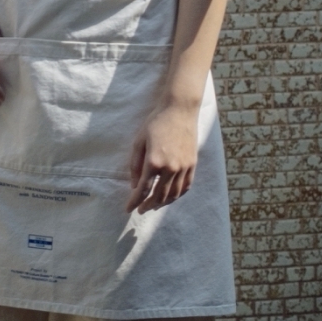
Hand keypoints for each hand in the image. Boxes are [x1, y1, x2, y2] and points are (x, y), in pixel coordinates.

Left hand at [127, 98, 199, 212]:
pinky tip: (170, 197)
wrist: (179, 110)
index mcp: (154, 162)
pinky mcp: (192, 165)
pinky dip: (177, 195)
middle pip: (159, 196)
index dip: (135, 201)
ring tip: (154, 205)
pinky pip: (185, 187)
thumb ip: (135, 165)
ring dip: (163, 203)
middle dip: (148, 205)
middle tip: (141, 209)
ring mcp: (183, 168)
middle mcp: (170, 168)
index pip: (143, 189)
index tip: (128, 209)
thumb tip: (135, 185)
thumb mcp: (139, 141)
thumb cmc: (155, 122)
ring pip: (173, 194)